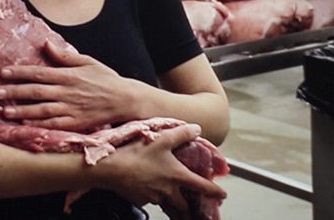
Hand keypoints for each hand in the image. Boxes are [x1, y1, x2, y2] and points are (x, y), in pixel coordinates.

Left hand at [0, 41, 145, 130]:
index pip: (39, 73)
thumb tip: (46, 44)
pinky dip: (38, 125)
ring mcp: (71, 109)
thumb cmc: (106, 79)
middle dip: (14, 92)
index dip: (20, 73)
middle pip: (36, 92)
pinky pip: (54, 125)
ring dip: (21, 111)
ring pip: (41, 110)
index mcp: (69, 75)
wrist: (125, 100)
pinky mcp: (76, 123)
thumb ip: (65, 56)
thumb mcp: (88, 61)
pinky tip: (24, 125)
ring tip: (4, 112)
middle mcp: (67, 92)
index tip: (3, 73)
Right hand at [95, 124, 226, 213]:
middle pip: (184, 205)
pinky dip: (152, 197)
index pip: (202, 187)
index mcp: (177, 176)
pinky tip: (147, 188)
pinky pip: (150, 200)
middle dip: (189, 205)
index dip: (215, 191)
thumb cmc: (137, 154)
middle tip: (192, 205)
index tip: (222, 195)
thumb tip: (197, 128)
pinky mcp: (140, 200)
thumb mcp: (162, 139)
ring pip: (167, 205)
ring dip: (172, 204)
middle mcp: (168, 191)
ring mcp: (154, 197)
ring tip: (172, 202)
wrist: (111, 168)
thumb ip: (181, 133)